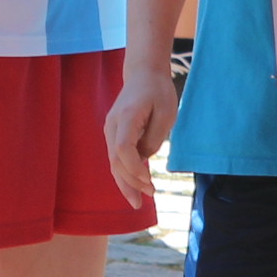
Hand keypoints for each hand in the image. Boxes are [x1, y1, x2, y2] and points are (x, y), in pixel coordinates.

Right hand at [103, 57, 175, 206]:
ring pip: (113, 162)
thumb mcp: (166, 114)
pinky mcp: (114, 133)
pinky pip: (117, 157)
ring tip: (138, 202)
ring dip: (125, 183)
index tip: (148, 181)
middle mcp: (113, 125)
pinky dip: (124, 173)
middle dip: (130, 183)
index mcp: (126, 117)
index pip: (123, 149)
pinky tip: (135, 187)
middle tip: (149, 197)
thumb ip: (154, 138)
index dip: (134, 168)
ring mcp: (110, 130)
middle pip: (115, 160)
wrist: (143, 74)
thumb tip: (144, 159)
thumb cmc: (158, 92)